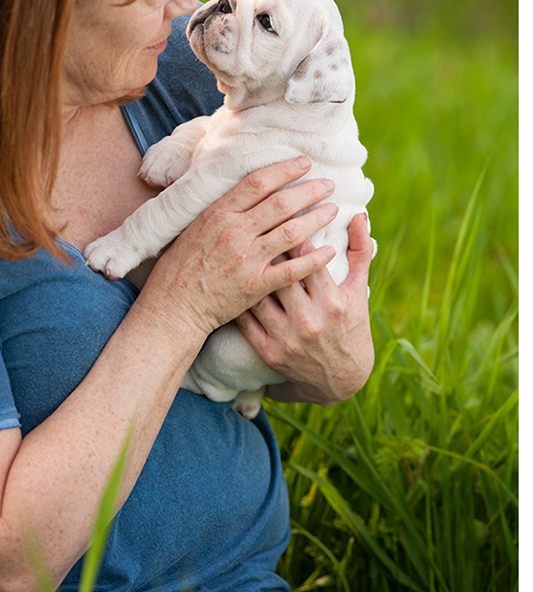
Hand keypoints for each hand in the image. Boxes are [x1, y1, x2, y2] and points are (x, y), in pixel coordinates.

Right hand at [145, 157, 339, 336]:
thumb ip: (218, 209)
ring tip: (333, 210)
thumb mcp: (193, 228)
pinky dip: (314, 259)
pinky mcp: (255, 286)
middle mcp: (234, 233)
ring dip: (317, 218)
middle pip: (281, 203)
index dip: (284, 169)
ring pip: (291, 232)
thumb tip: (242, 190)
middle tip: (329, 184)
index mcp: (218, 214)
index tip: (304, 163)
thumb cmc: (180, 267)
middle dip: (309, 190)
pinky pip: (292, 270)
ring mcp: (246, 259)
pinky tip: (330, 251)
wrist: (173, 306)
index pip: (257, 183)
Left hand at [234, 213, 374, 404]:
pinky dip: (238, 300)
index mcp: (332, 302)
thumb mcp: (359, 291)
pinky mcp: (269, 353)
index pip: (307, 258)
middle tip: (251, 224)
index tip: (281, 211)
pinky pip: (246, 321)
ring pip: (258, 295)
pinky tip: (230, 281)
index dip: (292, 230)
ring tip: (237, 249)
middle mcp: (308, 321)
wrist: (341, 380)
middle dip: (266, 247)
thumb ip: (360, 251)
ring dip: (247, 271)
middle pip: (279, 273)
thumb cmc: (352, 326)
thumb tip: (358, 215)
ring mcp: (286, 339)